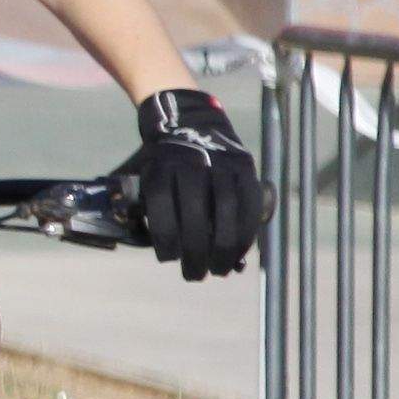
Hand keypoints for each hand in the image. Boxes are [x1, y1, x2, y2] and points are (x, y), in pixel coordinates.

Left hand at [125, 86, 263, 279]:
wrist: (191, 123)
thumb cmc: (165, 165)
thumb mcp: (148, 178)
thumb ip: (152, 210)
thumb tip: (169, 253)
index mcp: (160, 167)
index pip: (161, 207)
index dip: (165, 238)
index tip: (168, 259)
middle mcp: (191, 162)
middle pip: (194, 214)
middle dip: (195, 252)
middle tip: (194, 274)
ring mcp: (221, 163)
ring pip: (226, 211)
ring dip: (223, 248)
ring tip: (217, 270)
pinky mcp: (245, 166)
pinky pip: (250, 204)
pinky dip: (246, 232)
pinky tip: (239, 252)